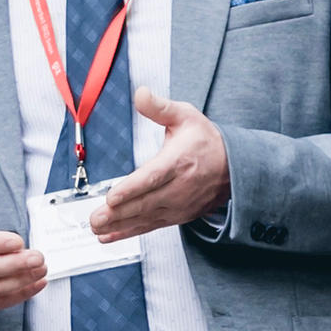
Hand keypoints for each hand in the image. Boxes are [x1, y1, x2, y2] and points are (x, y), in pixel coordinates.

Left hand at [86, 92, 231, 242]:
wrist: (234, 166)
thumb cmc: (206, 141)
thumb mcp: (186, 116)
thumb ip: (160, 107)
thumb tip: (141, 93)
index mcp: (179, 161)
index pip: (153, 177)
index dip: (131, 189)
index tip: (112, 197)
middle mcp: (180, 187)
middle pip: (146, 203)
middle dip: (119, 213)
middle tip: (96, 219)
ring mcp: (179, 205)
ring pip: (146, 218)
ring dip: (120, 226)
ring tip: (97, 229)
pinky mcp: (178, 216)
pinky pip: (151, 226)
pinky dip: (129, 232)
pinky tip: (110, 236)